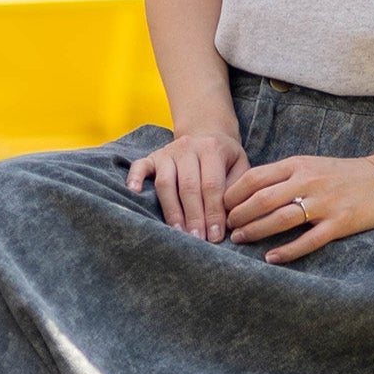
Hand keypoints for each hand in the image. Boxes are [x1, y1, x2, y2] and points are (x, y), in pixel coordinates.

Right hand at [128, 127, 247, 241]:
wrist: (207, 133)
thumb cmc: (225, 158)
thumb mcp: (240, 167)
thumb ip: (236, 190)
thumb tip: (229, 220)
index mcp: (212, 149)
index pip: (211, 186)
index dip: (213, 213)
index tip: (215, 236)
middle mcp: (187, 147)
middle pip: (188, 187)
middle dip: (193, 217)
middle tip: (197, 240)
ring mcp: (167, 151)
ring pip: (165, 183)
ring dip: (171, 210)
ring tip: (178, 232)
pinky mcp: (152, 157)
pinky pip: (139, 166)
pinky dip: (134, 179)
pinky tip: (134, 193)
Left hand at [225, 154, 373, 263]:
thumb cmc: (342, 174)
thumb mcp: (311, 165)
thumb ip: (283, 176)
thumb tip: (249, 193)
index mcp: (298, 165)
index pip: (255, 178)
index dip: (233, 194)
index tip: (222, 207)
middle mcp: (308, 181)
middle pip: (262, 199)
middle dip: (238, 215)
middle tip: (227, 228)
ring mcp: (324, 203)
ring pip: (280, 219)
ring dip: (255, 231)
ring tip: (240, 240)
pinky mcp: (339, 223)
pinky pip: (308, 240)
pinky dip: (287, 251)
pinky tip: (271, 258)